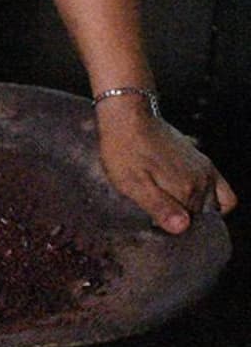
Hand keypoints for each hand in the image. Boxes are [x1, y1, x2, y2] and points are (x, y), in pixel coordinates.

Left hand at [96, 102, 237, 234]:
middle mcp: (203, 182)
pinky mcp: (203, 161)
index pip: (189, 229)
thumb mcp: (131, 182)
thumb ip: (158, 206)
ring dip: (194, 211)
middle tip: (156, 214)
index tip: (153, 224)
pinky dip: (212, 200)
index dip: (170, 230)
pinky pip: (222, 191)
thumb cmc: (124, 149)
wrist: (127, 116)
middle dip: (181, 222)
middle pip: (200, 219)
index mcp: (186, 191)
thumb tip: (183, 228)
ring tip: (168, 204)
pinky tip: (188, 197)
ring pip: (211, 207)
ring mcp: (205, 170)